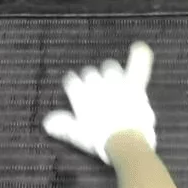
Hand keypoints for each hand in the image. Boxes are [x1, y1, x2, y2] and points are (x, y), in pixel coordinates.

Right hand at [42, 42, 156, 162]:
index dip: (75, 85)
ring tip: (112, 81)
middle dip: (91, 79)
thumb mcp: (76, 135)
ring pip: (110, 67)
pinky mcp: (133, 85)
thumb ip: (63, 125)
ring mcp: (115, 82)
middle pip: (90, 72)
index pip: (72, 80)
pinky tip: (139, 47)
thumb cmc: (99, 140)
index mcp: (80, 94)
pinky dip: (139, 57)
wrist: (124, 139)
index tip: (76, 89)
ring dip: (109, 72)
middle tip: (97, 92)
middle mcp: (96, 84)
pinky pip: (137, 66)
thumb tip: (47, 122)